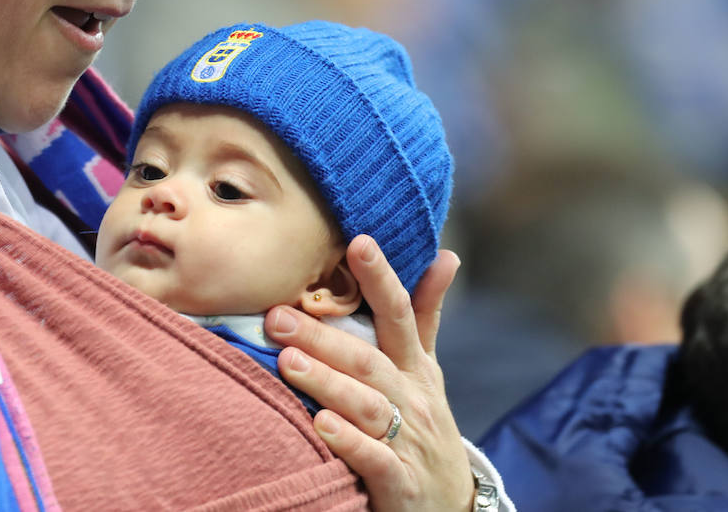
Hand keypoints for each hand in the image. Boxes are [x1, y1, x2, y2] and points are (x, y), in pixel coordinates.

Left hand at [264, 235, 475, 511]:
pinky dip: (347, 442)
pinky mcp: (400, 482)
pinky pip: (373, 460)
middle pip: (368, 361)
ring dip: (327, 383)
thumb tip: (446, 254)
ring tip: (287, 361)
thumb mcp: (427, 369)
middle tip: (277, 315)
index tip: (358, 242)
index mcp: (415, 366)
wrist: (451, 506)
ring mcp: (408, 440)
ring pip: (367, 407)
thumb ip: (425, 314)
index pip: (400, 314)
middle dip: (324, 337)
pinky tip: (320, 425)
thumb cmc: (423, 424)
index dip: (381, 278)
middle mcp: (412, 398)